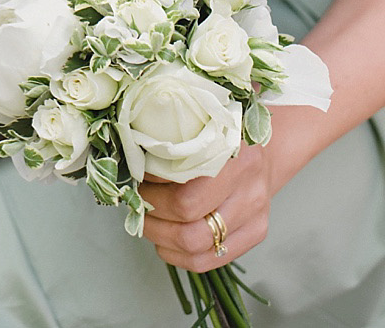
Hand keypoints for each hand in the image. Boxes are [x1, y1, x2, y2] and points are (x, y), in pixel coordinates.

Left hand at [141, 142, 273, 270]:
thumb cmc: (221, 140)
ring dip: (162, 239)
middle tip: (139, 203)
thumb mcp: (198, 132)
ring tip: (148, 220)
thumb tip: (131, 167)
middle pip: (190, 230)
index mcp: (234, 160)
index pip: (184, 199)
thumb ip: (172, 150)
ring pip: (196, 250)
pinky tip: (164, 240)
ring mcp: (255, 217)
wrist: (261, 153)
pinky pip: (207, 261)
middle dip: (155, 220)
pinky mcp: (255, 234)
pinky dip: (177, 255)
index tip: (138, 181)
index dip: (153, 195)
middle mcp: (250, 192)